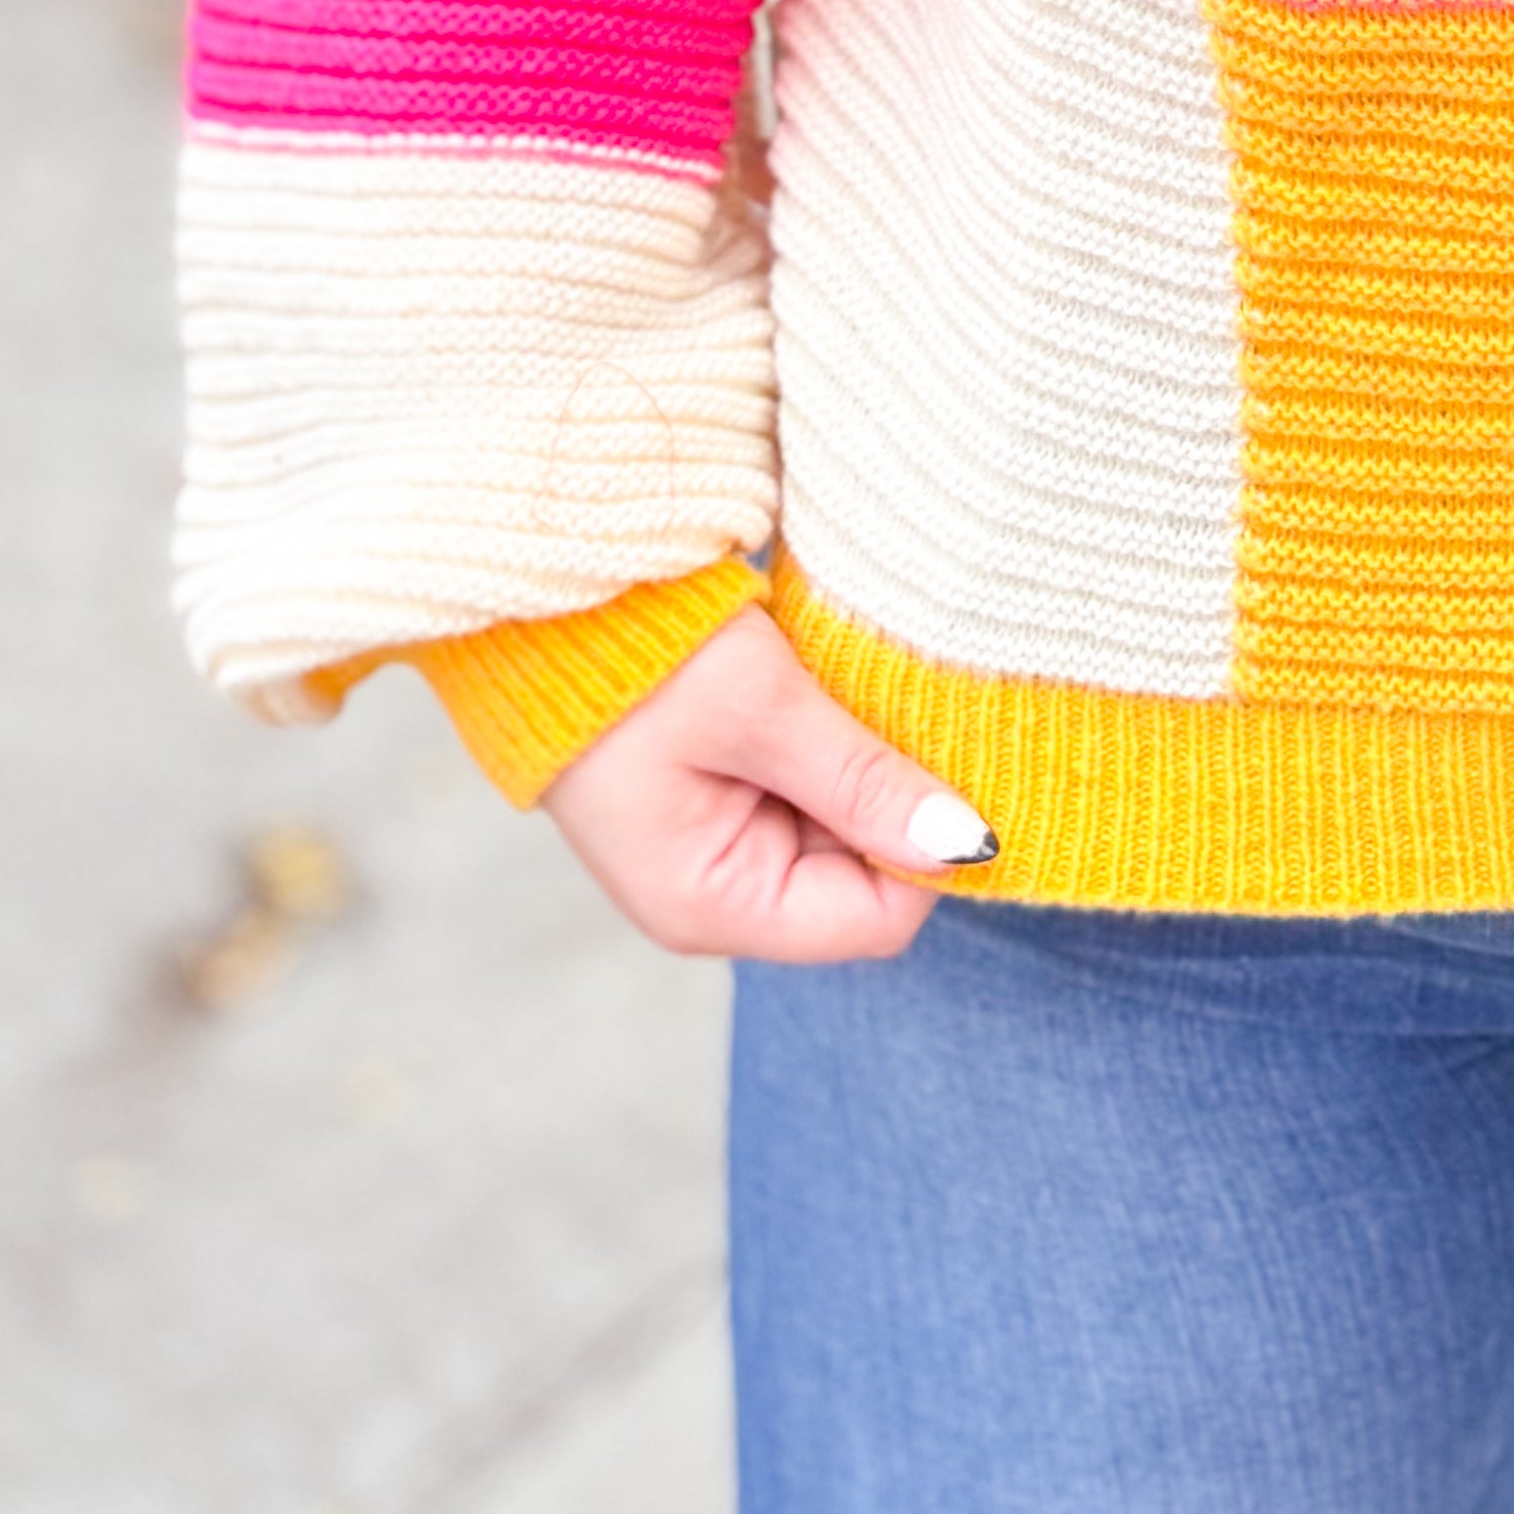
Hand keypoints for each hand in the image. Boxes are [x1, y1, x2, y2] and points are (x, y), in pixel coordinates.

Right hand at [539, 605, 995, 961]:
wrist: (544, 595)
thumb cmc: (634, 654)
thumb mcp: (761, 708)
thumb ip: (863, 780)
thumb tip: (968, 845)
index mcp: (710, 904)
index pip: (876, 918)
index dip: (929, 846)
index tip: (949, 756)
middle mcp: (711, 899)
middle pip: (863, 881)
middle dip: (894, 801)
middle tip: (892, 707)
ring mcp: (711, 853)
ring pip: (842, 834)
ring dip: (862, 768)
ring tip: (844, 690)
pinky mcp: (714, 805)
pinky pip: (808, 798)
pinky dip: (831, 749)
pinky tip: (821, 692)